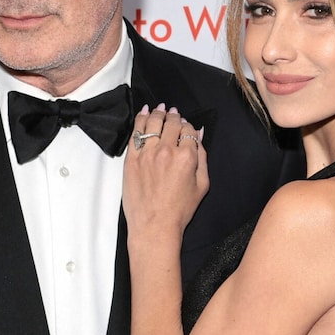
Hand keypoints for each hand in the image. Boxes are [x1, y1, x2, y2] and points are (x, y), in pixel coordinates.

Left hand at [123, 104, 208, 237]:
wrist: (154, 226)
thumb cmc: (179, 210)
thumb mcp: (202, 185)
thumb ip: (202, 157)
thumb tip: (199, 135)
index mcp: (187, 157)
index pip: (189, 130)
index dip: (188, 126)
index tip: (186, 126)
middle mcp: (166, 151)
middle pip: (171, 123)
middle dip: (174, 116)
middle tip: (173, 113)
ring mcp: (147, 154)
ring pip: (152, 122)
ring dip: (157, 113)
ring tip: (159, 109)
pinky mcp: (131, 159)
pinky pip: (135, 132)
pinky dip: (140, 119)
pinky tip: (143, 112)